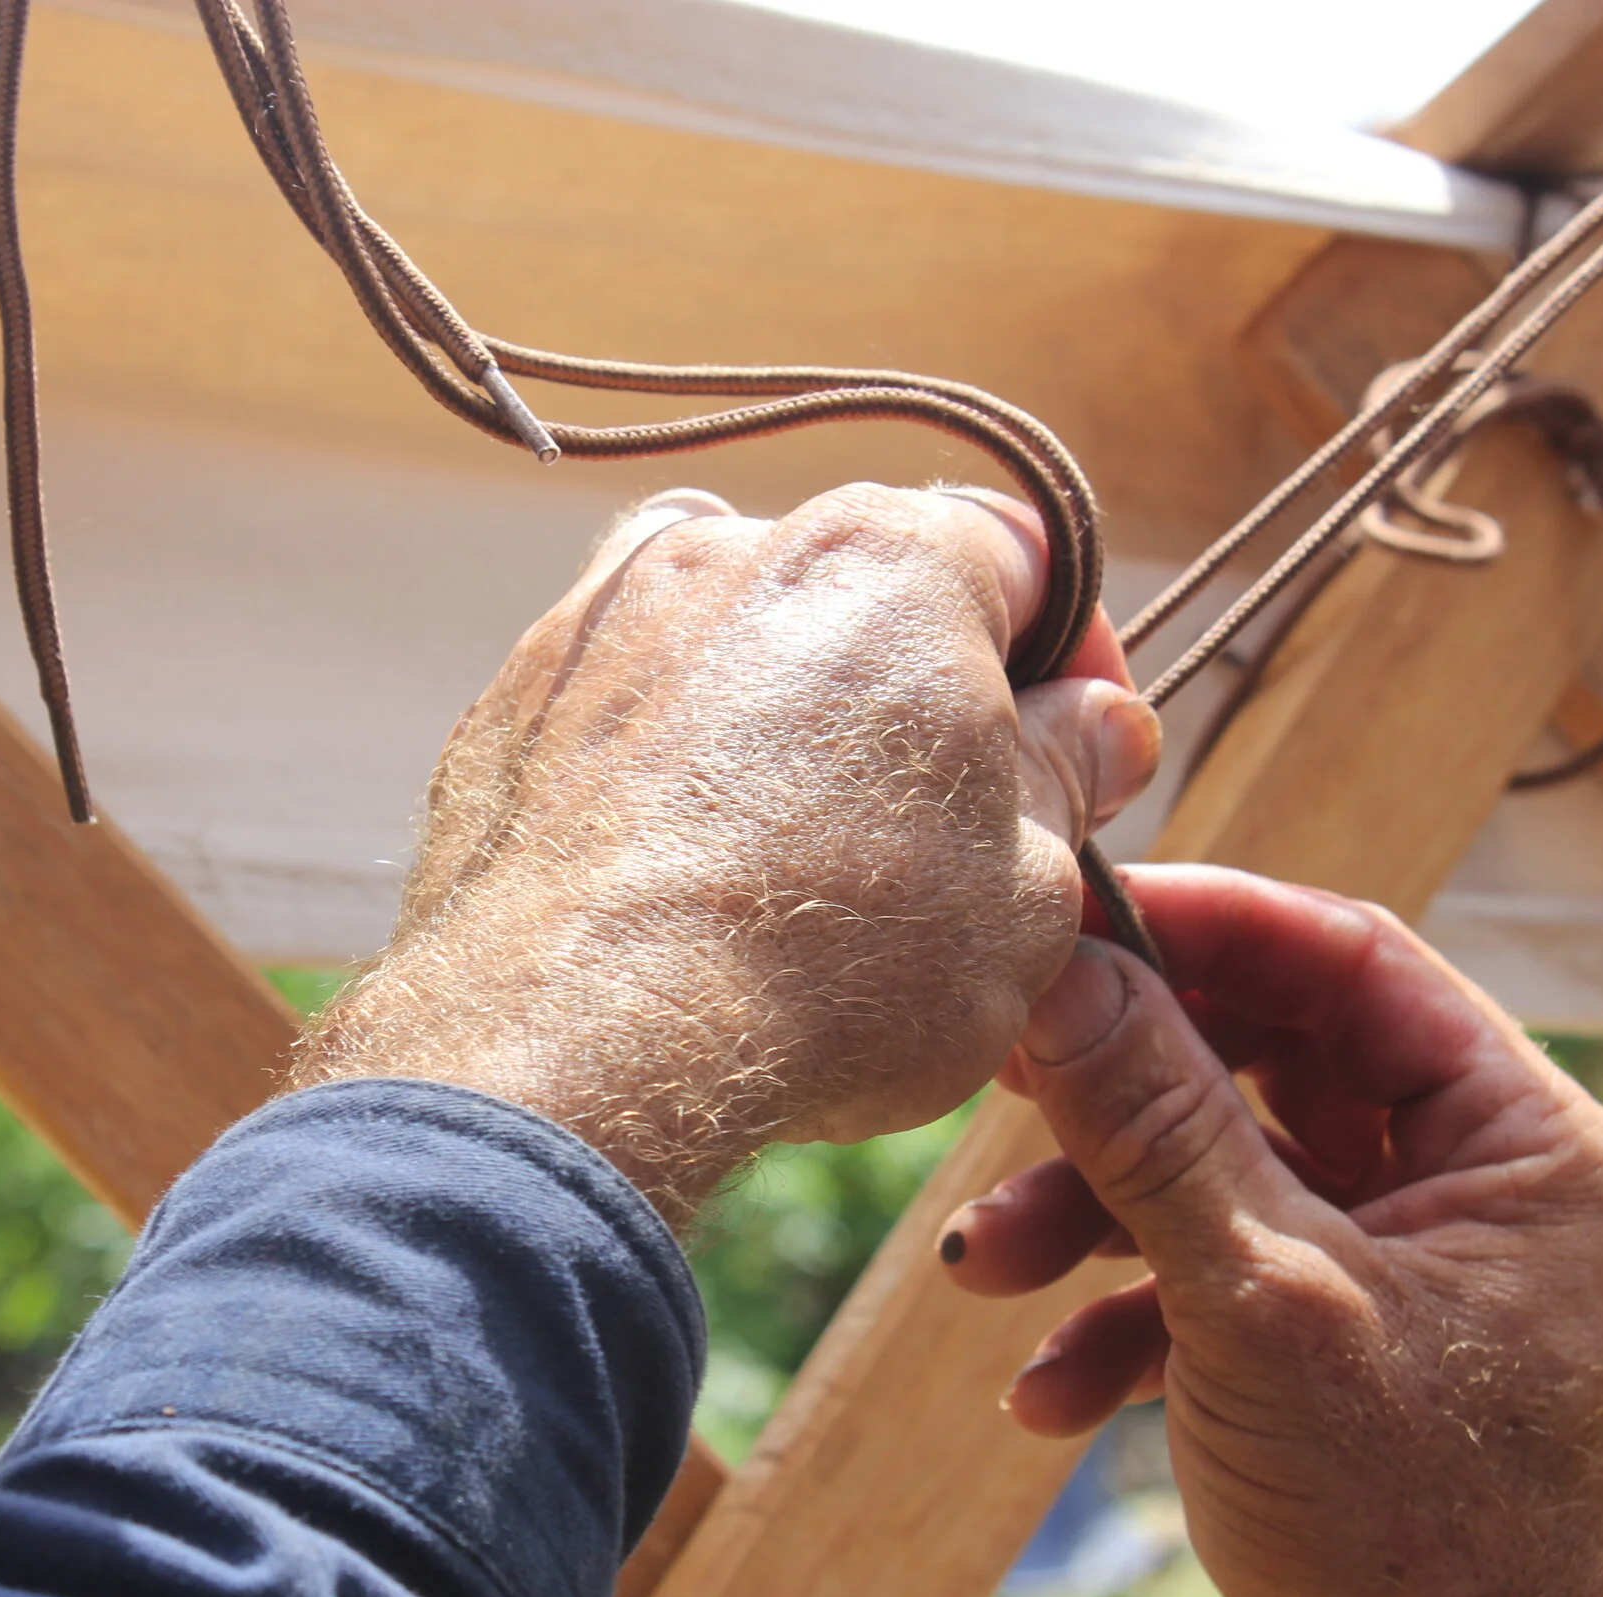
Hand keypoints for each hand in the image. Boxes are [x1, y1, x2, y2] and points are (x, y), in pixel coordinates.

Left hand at [288, 483, 1159, 1224]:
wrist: (576, 1045)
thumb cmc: (833, 964)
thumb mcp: (1028, 889)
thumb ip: (1067, 777)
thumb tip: (1097, 723)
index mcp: (888, 556)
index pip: (1024, 556)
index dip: (1072, 661)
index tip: (1081, 756)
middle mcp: (731, 546)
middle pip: (868, 594)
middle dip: (923, 694)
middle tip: (946, 832)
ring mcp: (596, 619)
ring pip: (736, 647)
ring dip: (785, 724)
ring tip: (798, 867)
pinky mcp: (505, 708)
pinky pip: (625, 717)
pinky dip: (668, 776)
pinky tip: (684, 890)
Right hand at [941, 865, 1602, 1596]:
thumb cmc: (1407, 1539)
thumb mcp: (1265, 1305)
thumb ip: (1156, 1128)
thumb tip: (1063, 973)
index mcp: (1520, 1145)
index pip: (1352, 963)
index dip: (1209, 923)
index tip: (1074, 914)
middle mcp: (1466, 1188)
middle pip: (1260, 1062)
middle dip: (1114, 1097)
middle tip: (997, 1071)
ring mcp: (1393, 1268)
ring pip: (1211, 1171)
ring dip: (1086, 1220)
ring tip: (982, 1271)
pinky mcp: (1325, 1344)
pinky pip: (1203, 1277)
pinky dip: (1117, 1323)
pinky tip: (1051, 1397)